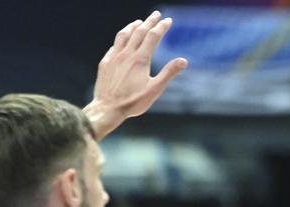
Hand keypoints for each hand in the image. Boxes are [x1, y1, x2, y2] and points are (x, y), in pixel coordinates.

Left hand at [86, 11, 187, 138]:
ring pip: (124, 35)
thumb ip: (169, 73)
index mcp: (140, 59)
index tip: (168, 21)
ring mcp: (114, 57)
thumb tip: (183, 61)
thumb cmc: (133, 102)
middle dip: (149, 21)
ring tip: (138, 22)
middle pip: (139, 32)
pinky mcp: (105, 63)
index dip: (162, 27)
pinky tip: (122, 40)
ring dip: (133, 26)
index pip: (153, 36)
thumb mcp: (155, 90)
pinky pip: (114, 45)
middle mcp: (127, 54)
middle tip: (156, 15)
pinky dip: (121, 38)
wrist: (108, 109)